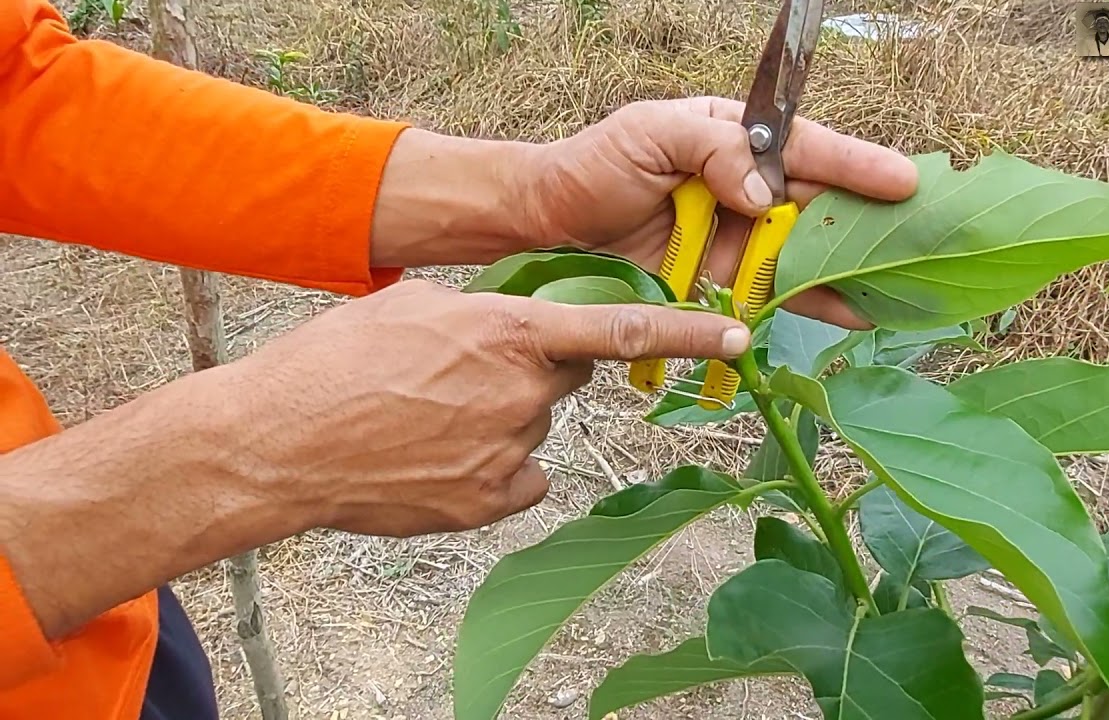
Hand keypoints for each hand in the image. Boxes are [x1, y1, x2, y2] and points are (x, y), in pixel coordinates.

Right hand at [229, 279, 750, 536]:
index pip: (622, 329)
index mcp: (507, 332)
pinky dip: (493, 468)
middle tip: (466, 373)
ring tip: (427, 418)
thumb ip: (484, 312)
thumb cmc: (332, 363)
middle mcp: (521, 393)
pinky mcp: (489, 502)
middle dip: (536, 370)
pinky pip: (520, 478)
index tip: (741, 336)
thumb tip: (514, 328)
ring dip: (501, 419)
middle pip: (566, 378)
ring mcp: (508, 453)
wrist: (277, 442)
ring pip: (533, 428)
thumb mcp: (412, 306)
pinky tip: (438, 458)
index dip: (689, 333)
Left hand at [523, 97, 919, 328]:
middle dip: (872, 221)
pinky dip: (814, 303)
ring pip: (807, 253)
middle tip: (925, 237)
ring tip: (903, 284)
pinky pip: (775, 293)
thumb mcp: (652, 134)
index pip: (807, 148)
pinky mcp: (723, 282)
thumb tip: (765, 194)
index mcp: (737, 138)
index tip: (902, 180)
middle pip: (821, 205)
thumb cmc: (596, 163)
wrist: (550, 220)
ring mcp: (739, 237)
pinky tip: (855, 312)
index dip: (856, 166)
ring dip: (853, 269)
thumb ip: (712, 149)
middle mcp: (749, 187)